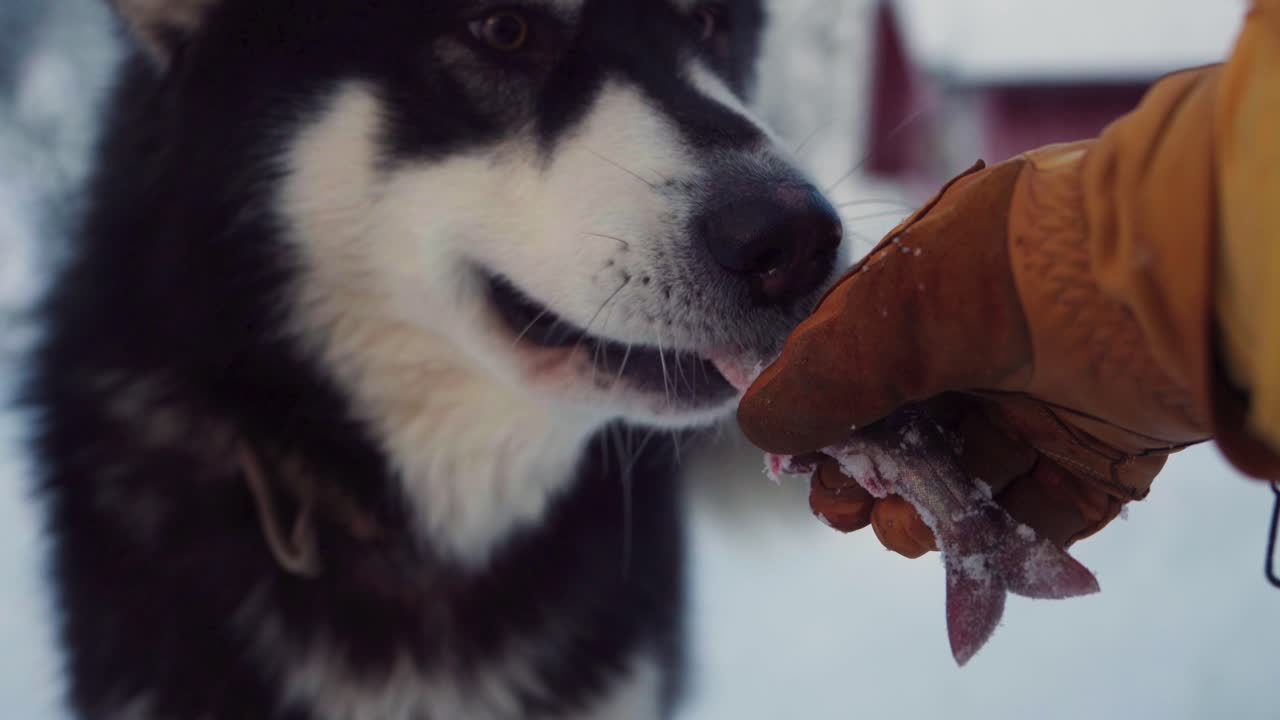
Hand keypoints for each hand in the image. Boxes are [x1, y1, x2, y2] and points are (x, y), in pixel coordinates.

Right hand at [739, 149, 1211, 555]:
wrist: (1170, 275)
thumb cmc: (1017, 269)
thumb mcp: (894, 310)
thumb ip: (819, 372)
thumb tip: (757, 425)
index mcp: (928, 299)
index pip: (854, 371)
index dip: (820, 422)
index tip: (801, 466)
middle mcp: (981, 351)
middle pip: (903, 436)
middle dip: (865, 480)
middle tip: (848, 506)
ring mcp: (1040, 404)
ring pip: (961, 481)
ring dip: (920, 516)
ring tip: (903, 529)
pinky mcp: (1096, 457)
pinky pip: (1035, 512)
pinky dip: (996, 541)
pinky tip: (964, 548)